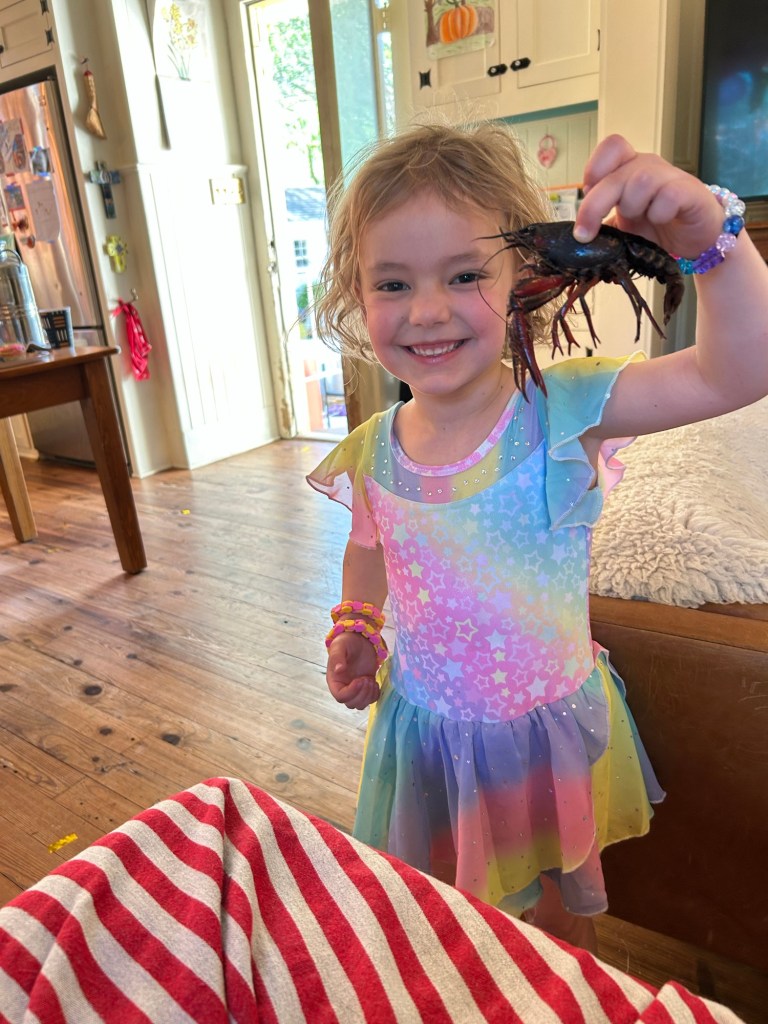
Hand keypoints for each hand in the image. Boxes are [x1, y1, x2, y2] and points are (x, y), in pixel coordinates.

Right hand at [326, 631, 379, 709]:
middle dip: (362, 694)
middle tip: (367, 678)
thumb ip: (337, 657)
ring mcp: (355, 688)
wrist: (359, 639)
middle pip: (351, 703)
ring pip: (360, 704)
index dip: (351, 692)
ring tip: (371, 680)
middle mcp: (344, 687)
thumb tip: (338, 670)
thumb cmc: (346, 641)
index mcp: (334, 681)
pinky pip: (370, 700)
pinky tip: (375, 683)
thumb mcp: (339, 646)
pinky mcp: (366, 687)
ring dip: (368, 695)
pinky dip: (375, 695)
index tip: (359, 680)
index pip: (340, 696)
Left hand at [574, 134, 723, 259]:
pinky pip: (668, 196)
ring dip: (632, 207)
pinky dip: (659, 213)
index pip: (611, 147)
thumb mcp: (622, 225)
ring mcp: (670, 177)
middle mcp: (648, 167)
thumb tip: (575, 236)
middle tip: (585, 234)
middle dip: (594, 206)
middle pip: (616, 174)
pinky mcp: (690, 192)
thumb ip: (601, 223)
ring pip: (640, 181)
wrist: (695, 238)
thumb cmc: (656, 228)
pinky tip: (661, 220)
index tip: (587, 194)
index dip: (594, 168)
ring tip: (641, 220)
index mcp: (629, 168)